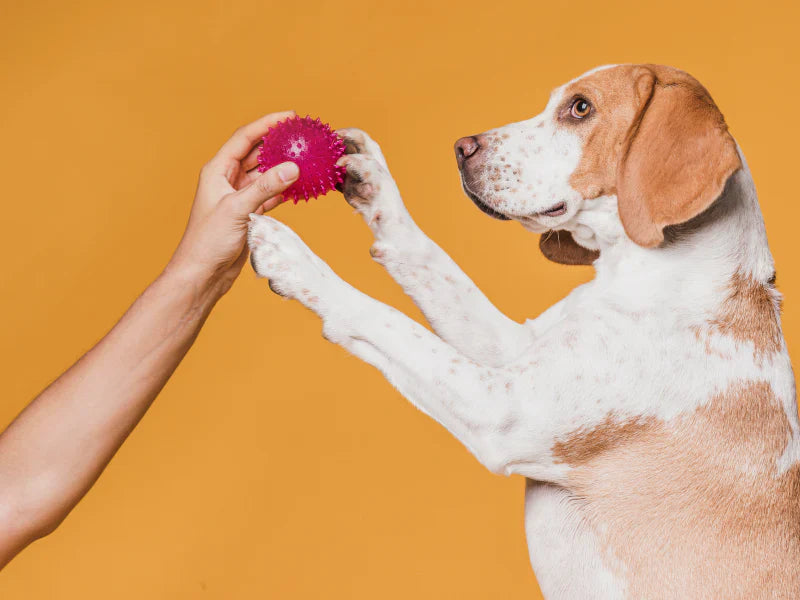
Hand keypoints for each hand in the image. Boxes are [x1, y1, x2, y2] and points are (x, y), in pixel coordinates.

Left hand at [166, 111, 300, 294]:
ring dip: (284, 167)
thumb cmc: (208, 241)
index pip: (245, 138)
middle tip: (302, 136)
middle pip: (257, 153)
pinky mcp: (248, 213)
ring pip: (266, 174)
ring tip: (307, 157)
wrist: (203, 273)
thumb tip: (293, 168)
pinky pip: (270, 194)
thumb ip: (266, 187)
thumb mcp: (237, 209)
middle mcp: (227, 180)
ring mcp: (239, 197)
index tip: (289, 117)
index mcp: (217, 171)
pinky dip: (285, 189)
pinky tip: (301, 185)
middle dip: (279, 143)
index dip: (267, 124)